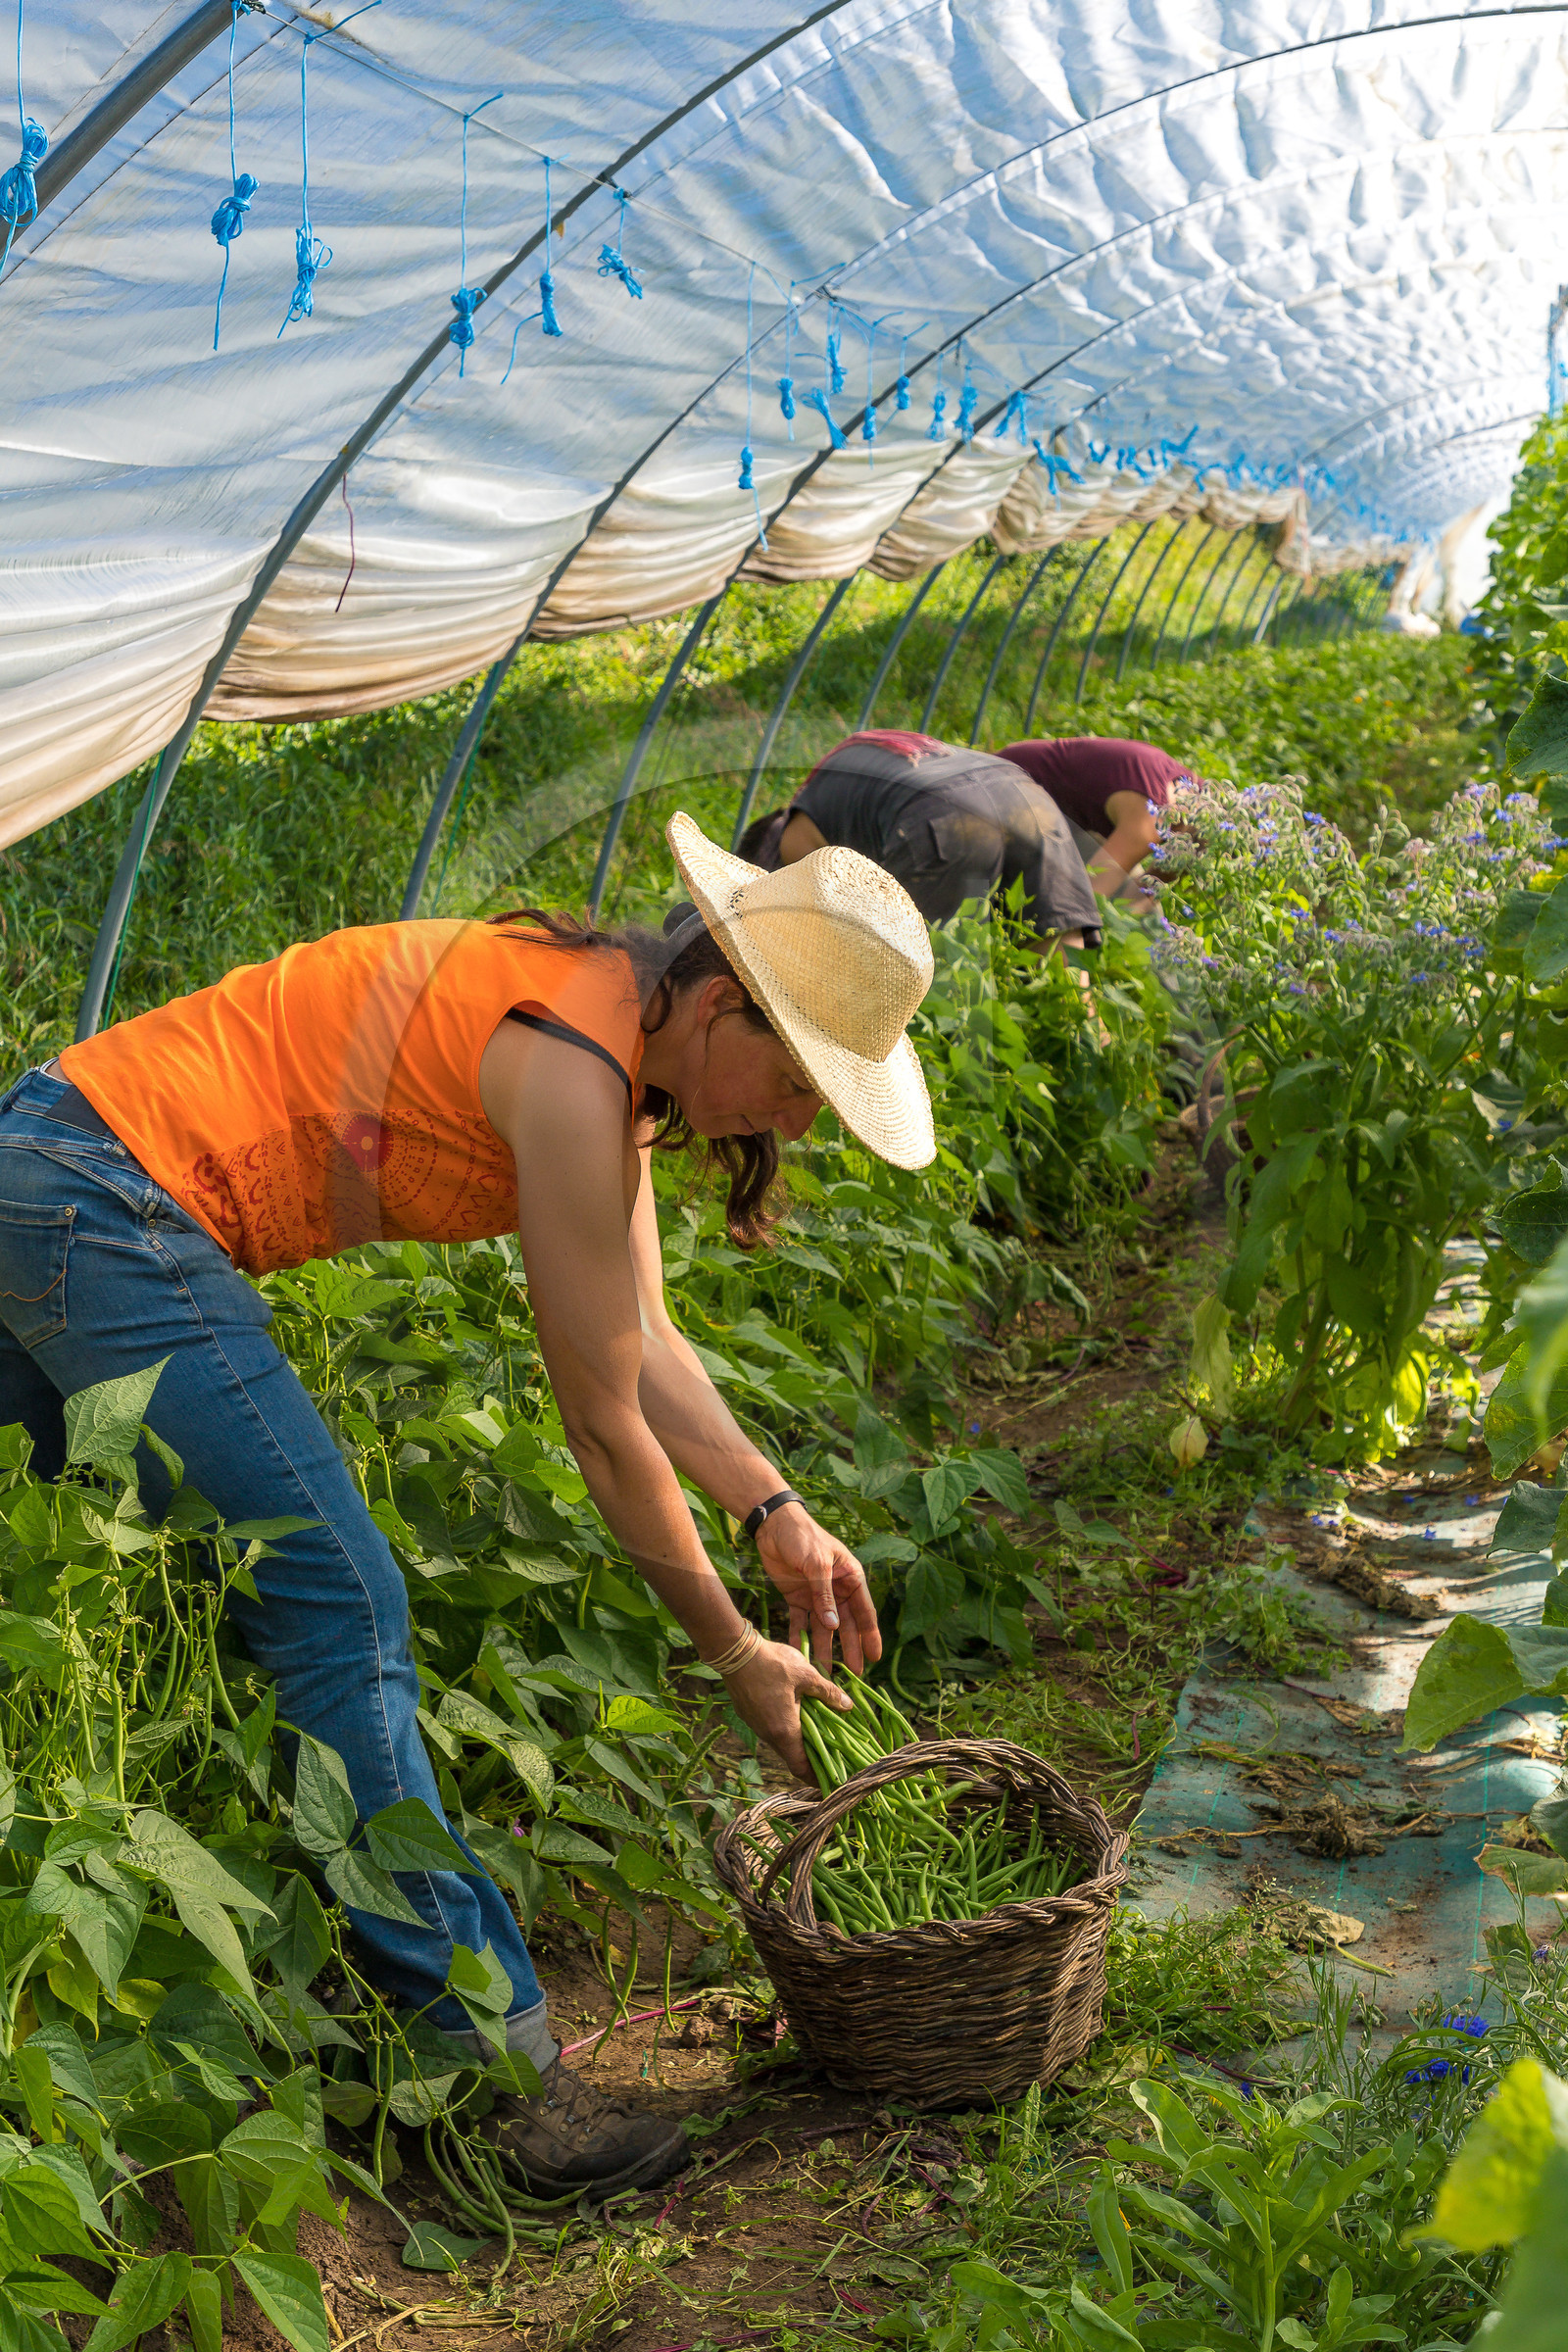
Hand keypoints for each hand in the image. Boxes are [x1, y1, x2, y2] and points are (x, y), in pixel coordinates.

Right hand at [722, 1636, 851, 1780]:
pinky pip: (769, 1727)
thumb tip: (847, 1706)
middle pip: (791, 1755)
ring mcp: (755, 1724)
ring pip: (780, 1740)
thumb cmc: (772, 1663)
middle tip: (829, 1754)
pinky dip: (784, 1727)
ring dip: (796, 1740)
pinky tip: (794, 1711)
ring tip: (815, 1731)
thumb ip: (827, 1692)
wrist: (734, 1651)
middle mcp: (767, 1734)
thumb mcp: (806, 1675)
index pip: (800, 1767)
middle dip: (810, 1758)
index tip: (829, 1782)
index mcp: (784, 1731)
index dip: (815, 1778)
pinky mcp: (748, 1713)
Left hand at [753, 1502, 881, 1674]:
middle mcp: (836, 1589)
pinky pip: (801, 1621)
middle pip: (846, 1624)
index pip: (864, 1611)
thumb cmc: (803, 1537)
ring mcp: (816, 1594)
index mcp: (850, 1577)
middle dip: (849, 1648)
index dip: (870, 1635)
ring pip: (824, 1627)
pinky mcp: (797, 1597)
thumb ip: (825, 1595)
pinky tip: (800, 1652)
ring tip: (825, 1671)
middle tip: (855, 1674)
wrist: (773, 1525)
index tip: (875, 1657)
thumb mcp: (817, 1564)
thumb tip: (835, 1626)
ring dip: (825, 1647)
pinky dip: (800, 1636)